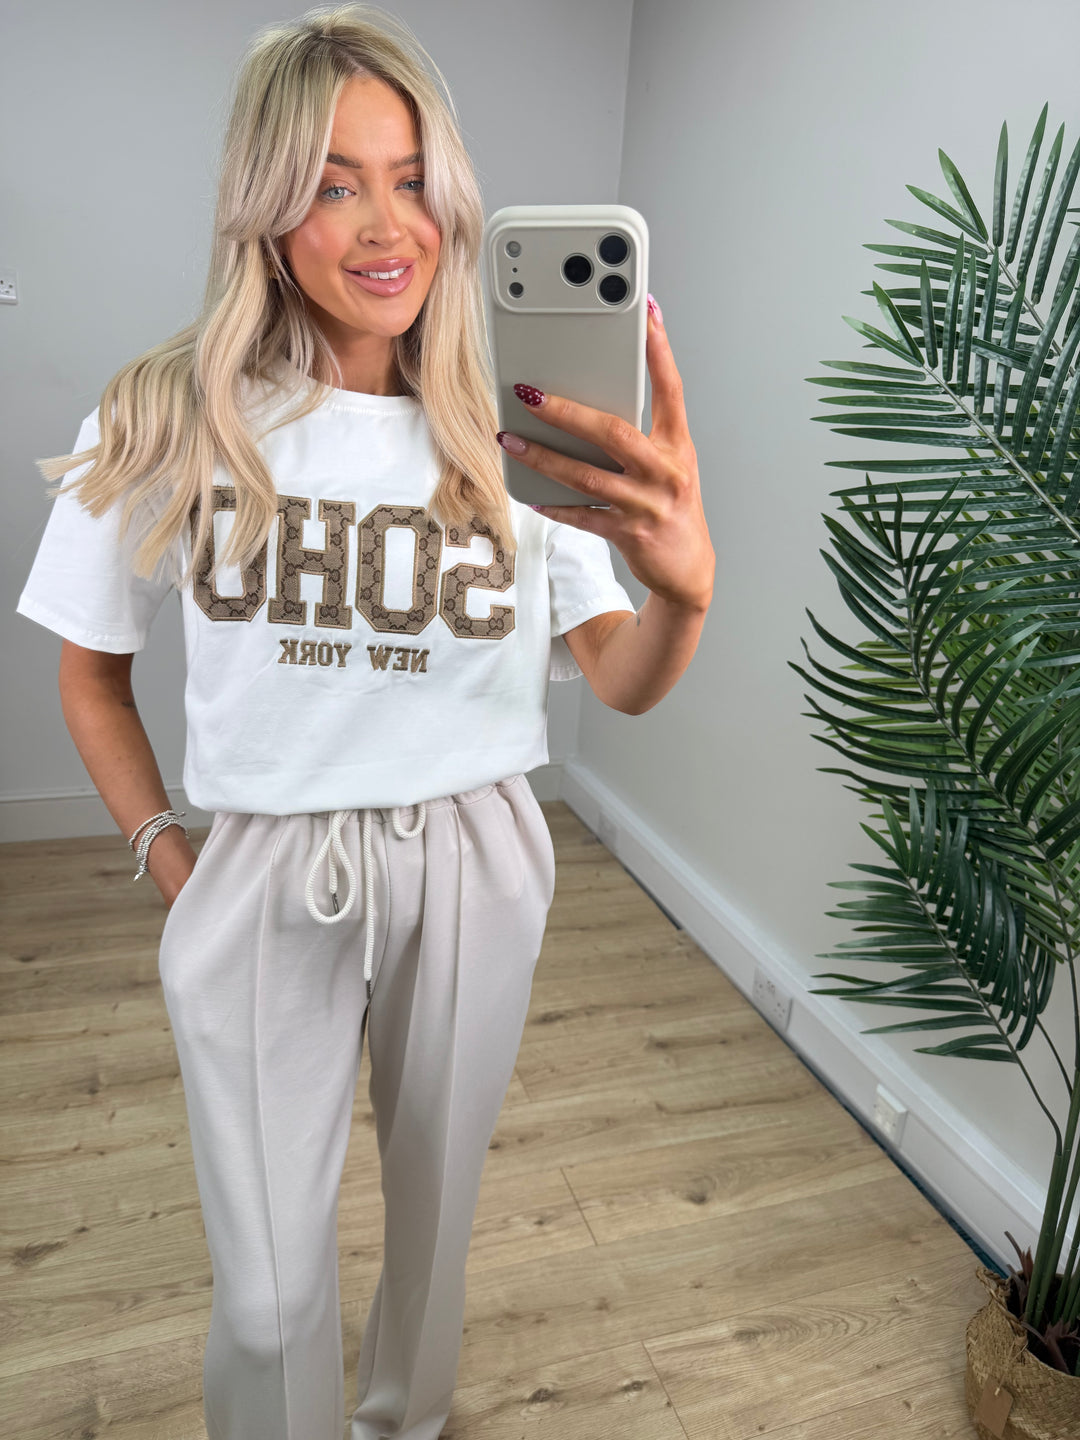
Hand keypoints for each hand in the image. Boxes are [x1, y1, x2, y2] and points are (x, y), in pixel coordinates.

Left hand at [496, 296, 714, 609]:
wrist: (688, 570)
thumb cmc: (672, 508)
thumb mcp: (669, 465)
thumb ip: (640, 435)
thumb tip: (589, 404)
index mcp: (677, 445)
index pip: (671, 388)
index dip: (660, 349)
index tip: (648, 311)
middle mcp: (665, 471)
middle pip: (612, 431)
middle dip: (567, 411)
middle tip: (530, 393)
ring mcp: (647, 504)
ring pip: (587, 475)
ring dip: (543, 457)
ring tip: (510, 440)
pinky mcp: (628, 533)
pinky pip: (581, 515)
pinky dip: (553, 504)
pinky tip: (529, 492)